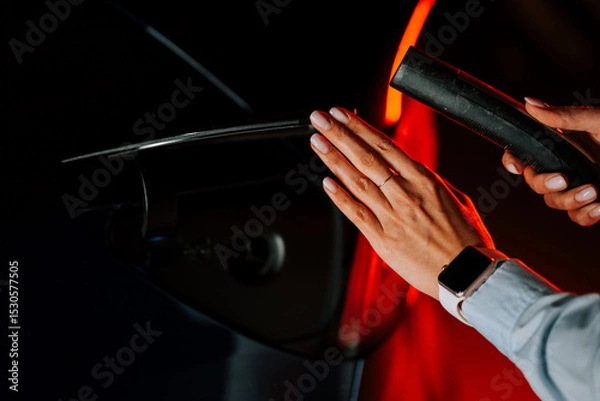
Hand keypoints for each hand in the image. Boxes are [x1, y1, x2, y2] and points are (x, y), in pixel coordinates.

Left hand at [309, 107, 493, 299]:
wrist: (468, 274)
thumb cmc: (465, 239)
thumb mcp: (456, 198)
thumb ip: (429, 181)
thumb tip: (410, 169)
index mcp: (424, 180)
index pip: (385, 146)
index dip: (359, 128)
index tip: (342, 115)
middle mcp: (405, 194)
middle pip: (366, 158)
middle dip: (339, 135)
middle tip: (320, 119)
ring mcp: (392, 216)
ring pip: (357, 181)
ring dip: (333, 159)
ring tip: (317, 142)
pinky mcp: (383, 239)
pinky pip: (356, 214)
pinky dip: (339, 197)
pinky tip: (326, 182)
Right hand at [502, 98, 599, 225]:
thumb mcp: (598, 121)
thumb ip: (563, 116)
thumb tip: (529, 103)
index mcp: (562, 144)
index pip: (525, 153)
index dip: (513, 160)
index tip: (517, 166)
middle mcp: (567, 165)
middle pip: (535, 182)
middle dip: (544, 184)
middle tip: (563, 179)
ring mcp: (580, 185)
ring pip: (554, 202)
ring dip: (569, 201)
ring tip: (594, 193)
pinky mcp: (596, 203)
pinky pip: (578, 217)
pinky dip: (586, 215)